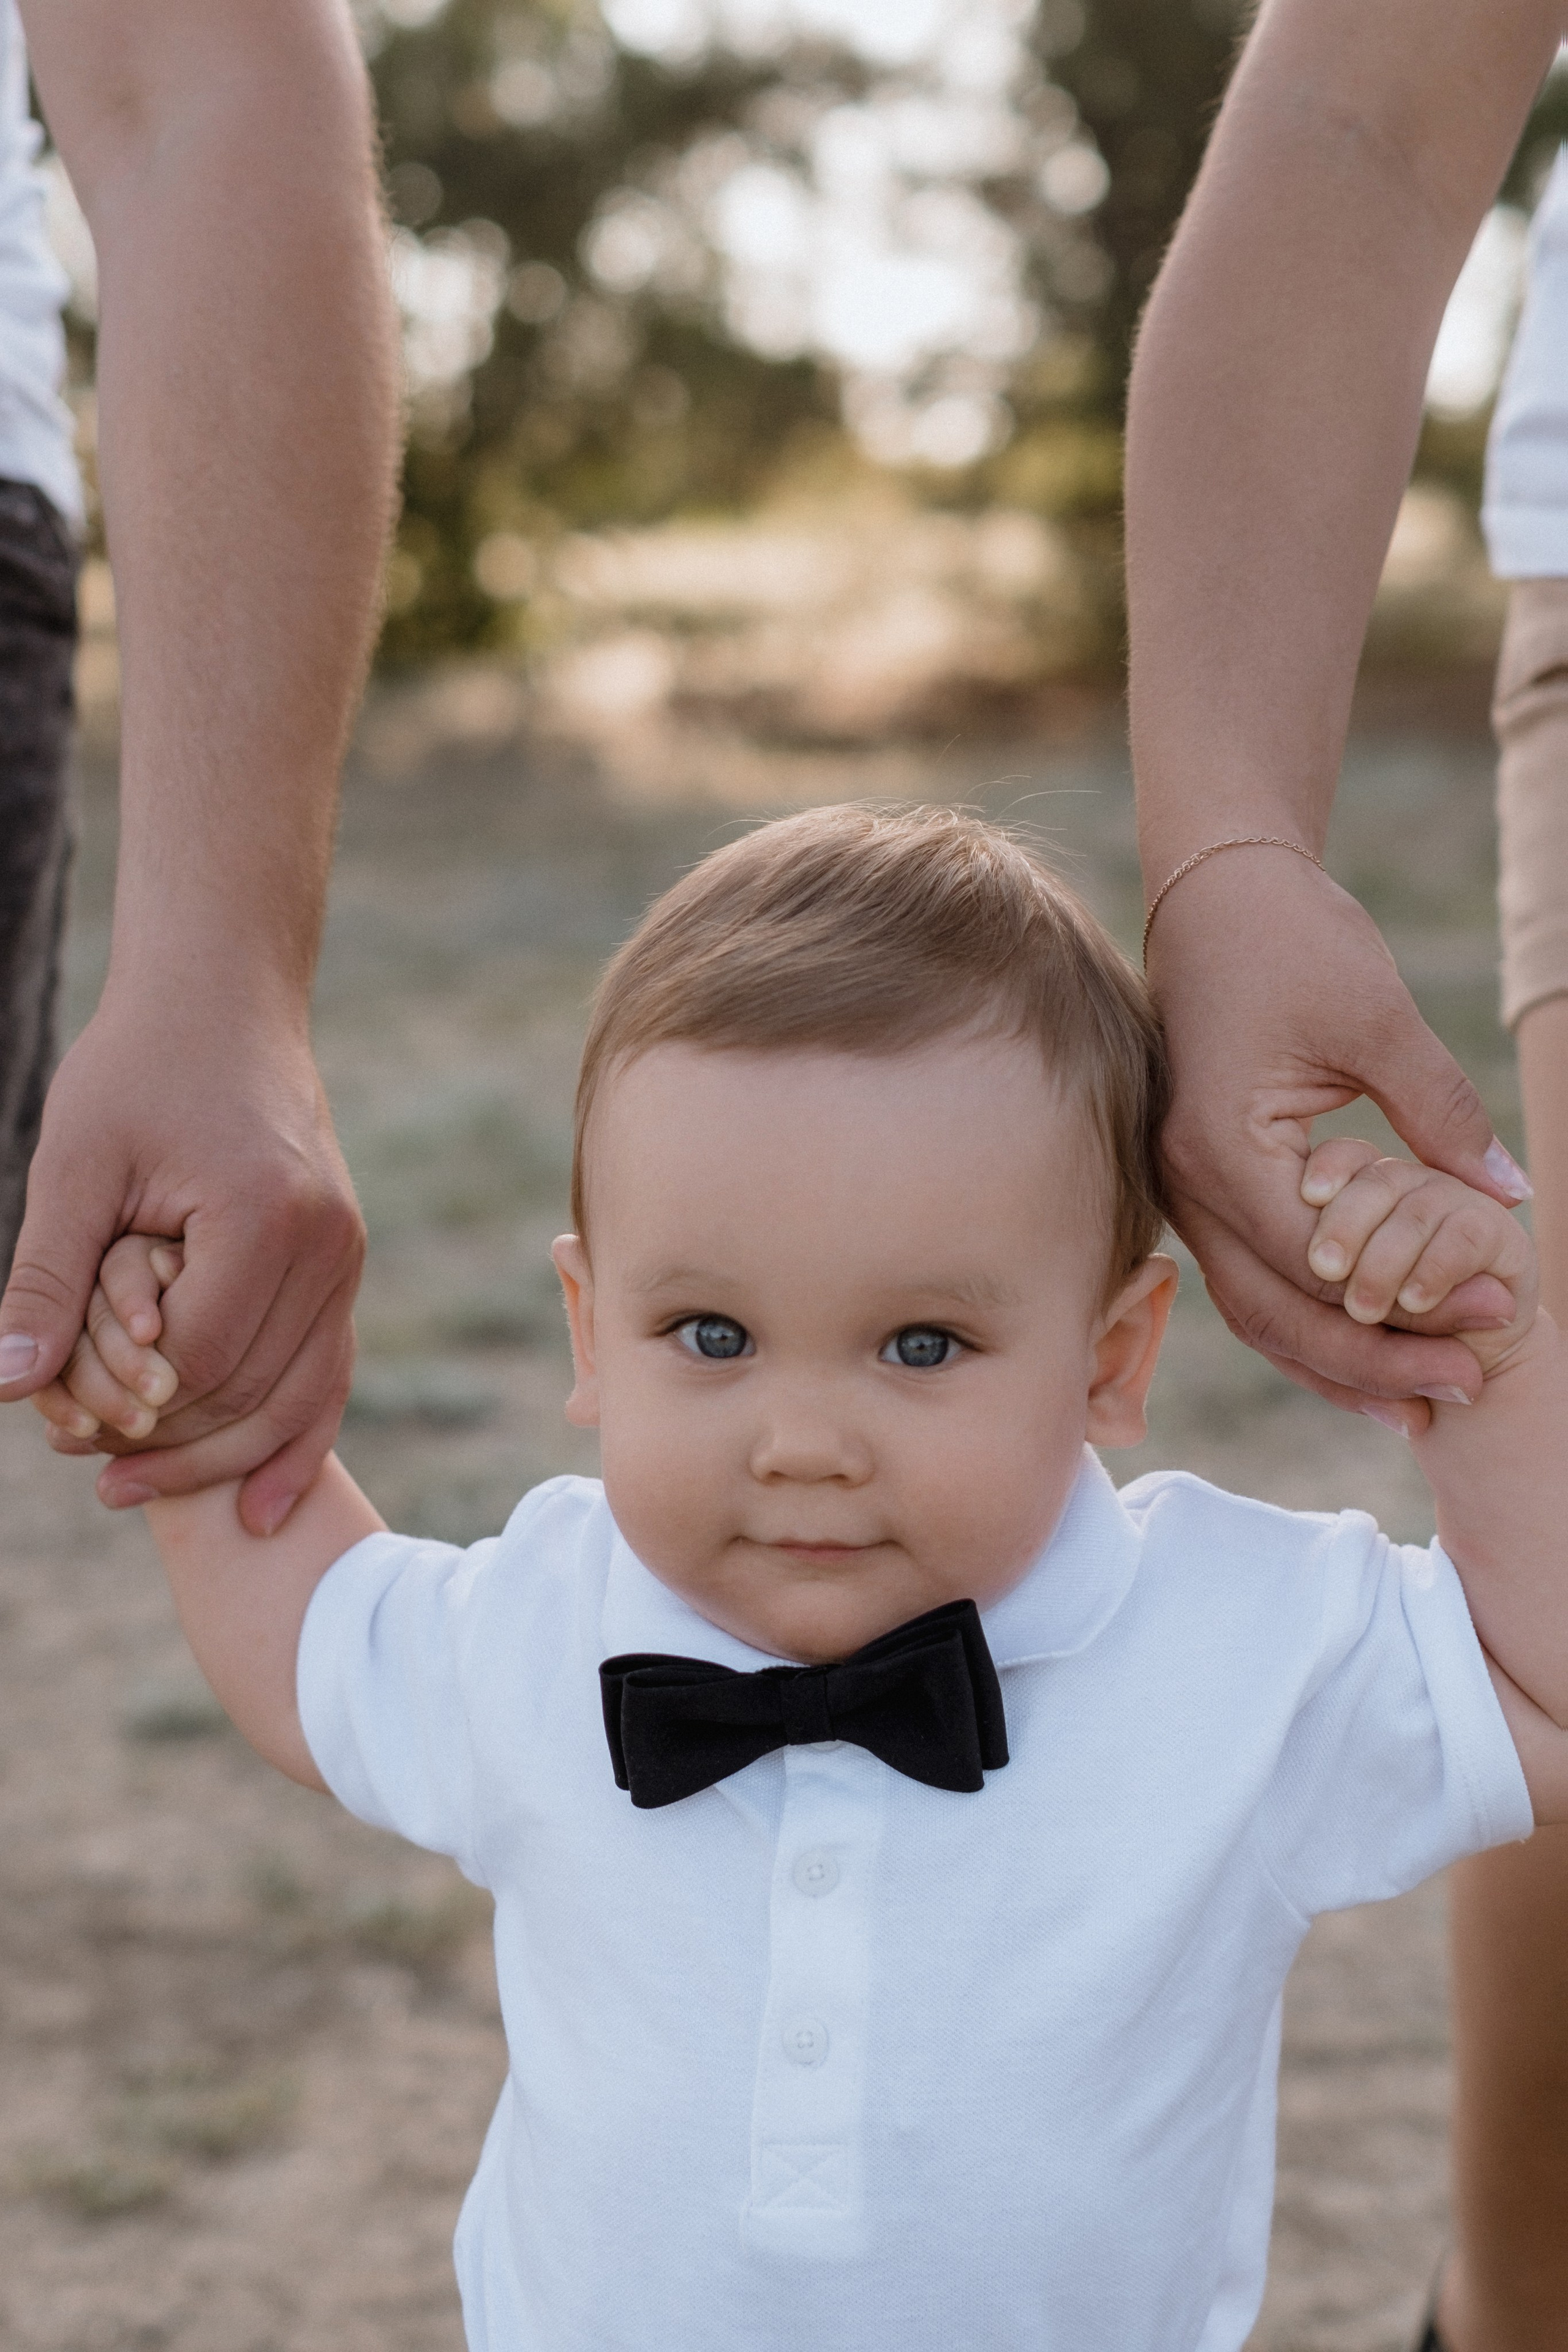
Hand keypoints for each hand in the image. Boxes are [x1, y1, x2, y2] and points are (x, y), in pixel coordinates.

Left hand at [0, 993, 362, 1532]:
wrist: (223, 999)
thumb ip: (48, 1277)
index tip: (61, 1429)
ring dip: (223, 1456)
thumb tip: (8, 1383)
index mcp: (265, 1218)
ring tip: (137, 1489)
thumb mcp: (75, 1164)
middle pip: (250, 1393)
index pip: (197, 1360)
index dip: (127, 1406)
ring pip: (298, 1397)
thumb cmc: (138, 1067)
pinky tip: (260, 1501)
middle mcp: (327, 1246)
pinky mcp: (342, 1261)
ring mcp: (346, 1256)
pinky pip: (328, 1371)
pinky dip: (296, 1438)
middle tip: (89, 1474)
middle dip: (169, 1444)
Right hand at [1146, 850, 1529, 1414]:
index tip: (1496, 1314)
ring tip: (1418, 1399)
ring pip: (1252, 1312)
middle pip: (1275, 1314)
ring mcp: (1181, 1191)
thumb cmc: (1292, 939)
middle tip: (1465, 1385)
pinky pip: (1248, 1279)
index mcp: (1219, 1147)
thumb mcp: (1379, 1020)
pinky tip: (1367, 1349)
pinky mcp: (1199, 1185)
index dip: (1409, 1305)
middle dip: (1372, 1361)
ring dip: (1335, 1362)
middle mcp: (1183, 1185)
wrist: (1216, 891)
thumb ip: (1442, 1114)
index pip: (1315, 1265)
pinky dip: (1306, 1323)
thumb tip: (1509, 1197)